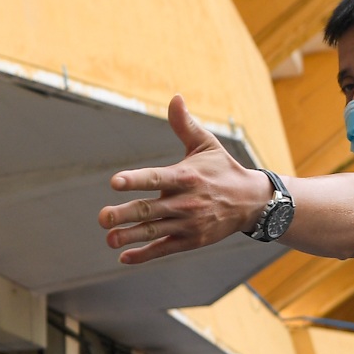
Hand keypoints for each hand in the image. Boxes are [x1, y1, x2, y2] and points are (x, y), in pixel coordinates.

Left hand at [99, 95, 273, 264]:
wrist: (251, 202)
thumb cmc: (222, 169)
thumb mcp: (206, 145)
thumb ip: (185, 125)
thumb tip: (175, 97)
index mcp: (187, 177)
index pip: (157, 178)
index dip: (135, 180)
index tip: (114, 182)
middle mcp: (186, 202)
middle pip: (150, 210)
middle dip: (124, 214)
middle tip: (102, 217)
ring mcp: (188, 224)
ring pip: (154, 232)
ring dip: (130, 236)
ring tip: (109, 238)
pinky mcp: (191, 241)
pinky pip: (164, 249)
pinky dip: (144, 254)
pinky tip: (124, 257)